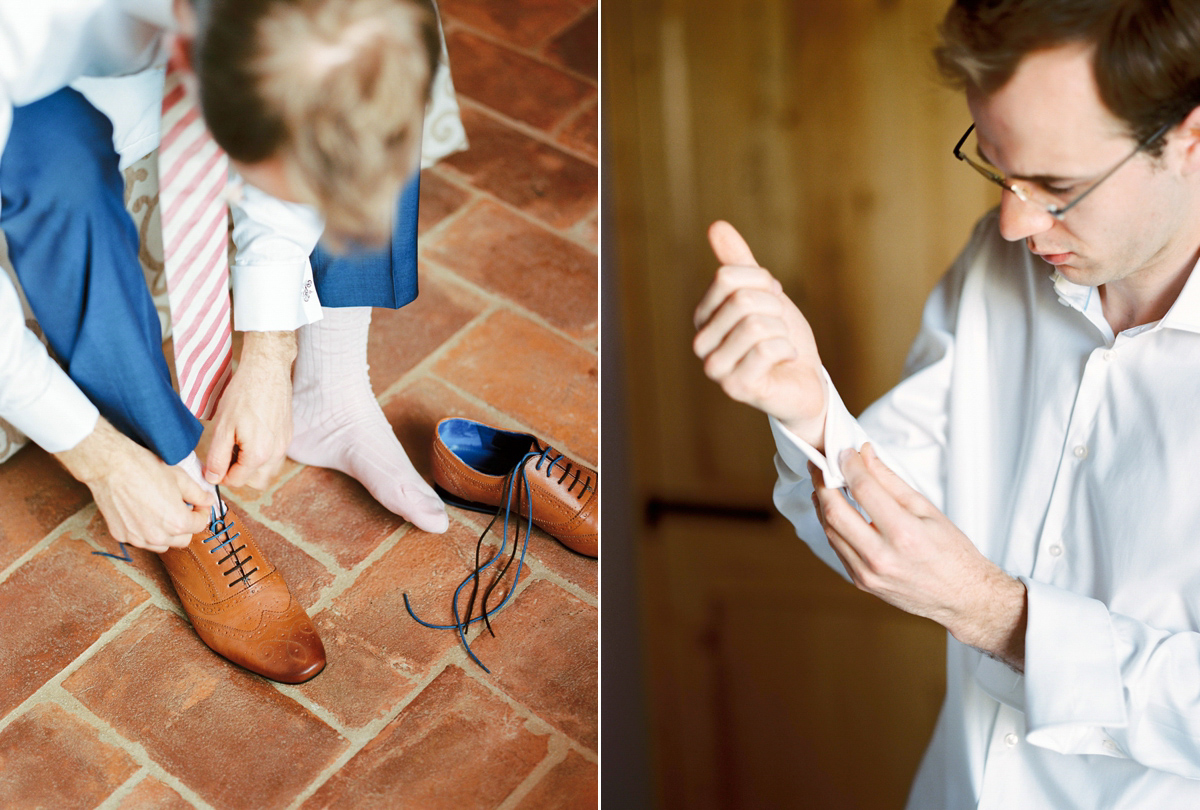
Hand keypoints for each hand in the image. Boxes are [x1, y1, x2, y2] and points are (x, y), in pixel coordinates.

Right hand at [55, 418, 213, 551]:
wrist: (111, 466)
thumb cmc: (145, 469)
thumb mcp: (180, 478)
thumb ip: (198, 494)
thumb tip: (208, 501)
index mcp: (177, 523)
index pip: (200, 526)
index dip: (202, 513)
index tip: (198, 504)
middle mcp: (158, 536)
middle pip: (183, 540)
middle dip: (186, 525)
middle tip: (181, 508)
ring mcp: (137, 538)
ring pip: (161, 544)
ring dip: (166, 533)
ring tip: (162, 512)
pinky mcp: (121, 535)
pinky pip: (140, 540)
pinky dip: (145, 532)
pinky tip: (143, 514)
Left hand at [204, 330, 295, 489]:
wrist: (267, 371)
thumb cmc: (243, 395)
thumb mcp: (222, 427)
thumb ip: (217, 457)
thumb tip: (213, 477)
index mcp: (259, 454)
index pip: (236, 481)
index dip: (220, 474)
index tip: (213, 459)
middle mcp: (276, 454)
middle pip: (255, 483)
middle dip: (239, 475)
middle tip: (226, 455)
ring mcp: (285, 445)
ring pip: (268, 472)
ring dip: (253, 468)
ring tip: (239, 446)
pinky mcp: (288, 436)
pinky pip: (275, 457)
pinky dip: (262, 455)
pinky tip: (252, 435)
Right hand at [692, 221, 827, 447]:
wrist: (804, 382)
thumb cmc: (782, 338)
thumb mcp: (764, 293)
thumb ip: (740, 263)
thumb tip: (716, 226)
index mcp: (702, 318)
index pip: (726, 277)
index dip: (762, 282)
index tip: (772, 301)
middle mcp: (701, 344)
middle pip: (742, 299)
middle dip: (775, 308)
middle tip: (780, 328)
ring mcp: (715, 369)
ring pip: (755, 325)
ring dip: (782, 331)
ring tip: (781, 346)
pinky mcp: (735, 388)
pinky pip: (766, 350)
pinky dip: (787, 350)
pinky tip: (784, 361)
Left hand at [810, 443, 1026, 668]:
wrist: (962, 597)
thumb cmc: (951, 552)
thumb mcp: (927, 509)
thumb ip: (890, 480)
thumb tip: (866, 454)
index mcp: (904, 534)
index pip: (863, 489)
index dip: (849, 465)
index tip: (844, 452)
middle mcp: (881, 557)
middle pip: (835, 512)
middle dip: (822, 483)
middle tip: (820, 465)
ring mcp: (868, 574)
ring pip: (830, 531)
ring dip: (822, 504)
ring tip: (825, 484)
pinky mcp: (861, 582)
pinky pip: (837, 548)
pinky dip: (832, 526)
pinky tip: (835, 511)